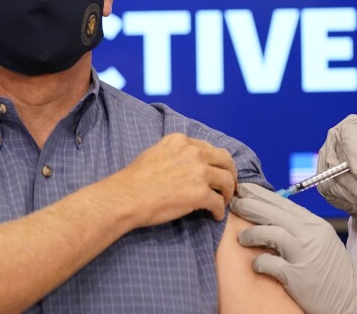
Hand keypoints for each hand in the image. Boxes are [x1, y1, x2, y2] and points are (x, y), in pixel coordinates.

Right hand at [114, 133, 236, 225]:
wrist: (127, 197)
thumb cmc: (135, 179)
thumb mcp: (156, 152)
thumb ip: (175, 153)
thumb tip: (186, 164)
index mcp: (182, 141)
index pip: (209, 148)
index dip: (217, 162)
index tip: (217, 171)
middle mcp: (194, 152)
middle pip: (225, 160)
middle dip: (230, 173)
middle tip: (229, 185)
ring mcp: (199, 172)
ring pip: (226, 180)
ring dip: (228, 192)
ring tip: (224, 201)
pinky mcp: (200, 193)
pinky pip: (218, 202)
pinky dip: (220, 210)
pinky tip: (215, 216)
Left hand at [230, 183, 356, 313]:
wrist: (352, 297)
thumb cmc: (333, 270)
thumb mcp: (321, 239)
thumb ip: (299, 226)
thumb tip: (271, 214)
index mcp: (314, 224)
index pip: (283, 202)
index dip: (260, 194)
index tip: (244, 189)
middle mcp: (310, 235)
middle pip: (273, 212)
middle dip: (250, 205)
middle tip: (234, 203)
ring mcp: (304, 254)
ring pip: (270, 233)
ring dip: (251, 234)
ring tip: (241, 238)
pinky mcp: (297, 276)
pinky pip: (270, 263)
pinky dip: (259, 262)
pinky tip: (256, 263)